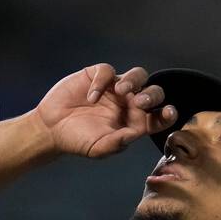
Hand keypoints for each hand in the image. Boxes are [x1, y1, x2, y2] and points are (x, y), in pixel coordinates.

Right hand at [33, 64, 176, 159]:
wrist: (52, 129)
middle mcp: (129, 104)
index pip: (158, 117)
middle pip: (153, 92)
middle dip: (151, 95)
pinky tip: (91, 97)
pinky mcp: (98, 76)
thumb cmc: (78, 141)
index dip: (167, 114)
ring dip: (134, 80)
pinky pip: (107, 71)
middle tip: (138, 102)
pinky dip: (101, 82)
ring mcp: (115, 88)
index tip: (168, 112)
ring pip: (137, 75)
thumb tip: (133, 134)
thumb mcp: (98, 148)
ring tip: (121, 91)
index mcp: (135, 123)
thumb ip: (116, 143)